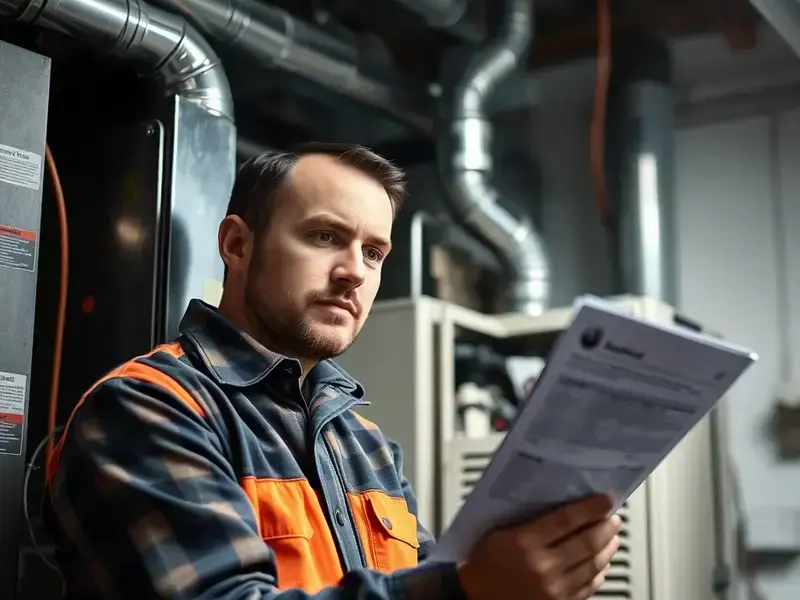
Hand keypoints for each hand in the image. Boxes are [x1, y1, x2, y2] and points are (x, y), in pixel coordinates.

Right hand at [457, 494, 620, 599]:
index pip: (568, 519)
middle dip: (606, 527)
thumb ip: (533, 521)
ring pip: (594, 565)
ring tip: (612, 537)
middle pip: (588, 542)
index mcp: (526, 542)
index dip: (592, 508)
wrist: (476, 596)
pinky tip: (601, 562)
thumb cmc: (486, 563)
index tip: (606, 500)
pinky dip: (599, 572)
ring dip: (607, 548)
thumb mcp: (502, 532)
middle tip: (613, 518)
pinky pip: (589, 586)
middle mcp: (543, 567)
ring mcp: (554, 589)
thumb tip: (566, 507)